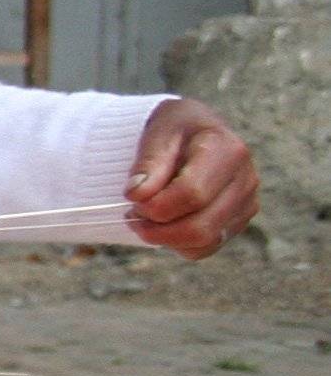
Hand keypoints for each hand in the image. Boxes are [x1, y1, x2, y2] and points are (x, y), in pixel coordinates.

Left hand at [126, 97, 257, 258]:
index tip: (130, 197)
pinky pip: (207, 248)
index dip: (155, 205)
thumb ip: (149, 163)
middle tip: (131, 215)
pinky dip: (178, 244)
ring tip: (144, 219)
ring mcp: (246, 203)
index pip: (192, 194)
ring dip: (165, 238)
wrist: (193, 129)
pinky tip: (162, 225)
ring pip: (204, 242)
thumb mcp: (157, 133)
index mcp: (228, 151)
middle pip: (200, 226)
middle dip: (157, 229)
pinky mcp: (238, 220)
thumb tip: (137, 195)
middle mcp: (245, 180)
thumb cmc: (174, 128)